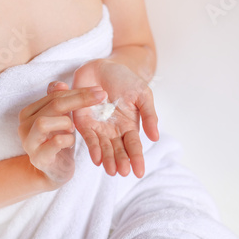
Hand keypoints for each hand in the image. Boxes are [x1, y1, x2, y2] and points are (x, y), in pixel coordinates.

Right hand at [18, 82, 106, 187]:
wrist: (54, 172)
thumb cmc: (58, 142)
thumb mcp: (60, 120)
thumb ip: (59, 101)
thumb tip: (61, 84)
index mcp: (29, 113)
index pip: (54, 95)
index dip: (77, 92)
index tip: (99, 90)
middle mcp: (24, 125)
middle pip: (53, 106)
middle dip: (79, 100)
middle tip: (100, 97)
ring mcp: (29, 142)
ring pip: (43, 122)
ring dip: (65, 122)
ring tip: (73, 129)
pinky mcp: (38, 158)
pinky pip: (53, 143)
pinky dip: (66, 140)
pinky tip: (70, 141)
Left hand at [73, 60, 158, 177]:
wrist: (103, 65)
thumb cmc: (125, 79)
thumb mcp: (142, 94)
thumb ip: (149, 115)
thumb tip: (155, 137)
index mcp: (130, 125)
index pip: (134, 145)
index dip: (136, 158)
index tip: (139, 171)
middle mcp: (114, 130)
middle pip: (118, 150)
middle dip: (121, 161)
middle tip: (122, 173)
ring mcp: (98, 127)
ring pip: (104, 148)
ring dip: (107, 159)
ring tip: (111, 170)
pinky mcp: (83, 121)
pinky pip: (88, 137)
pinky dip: (93, 147)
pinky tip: (97, 158)